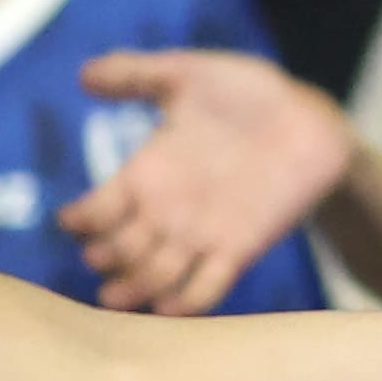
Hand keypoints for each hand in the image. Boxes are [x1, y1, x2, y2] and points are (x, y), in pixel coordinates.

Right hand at [61, 48, 352, 312]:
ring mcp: (199, 234)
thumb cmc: (247, 93)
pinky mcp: (238, 250)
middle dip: (104, 260)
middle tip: (98, 259)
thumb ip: (135, 73)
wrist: (309, 119)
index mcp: (145, 173)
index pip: (97, 211)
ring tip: (116, 297)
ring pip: (154, 276)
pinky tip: (167, 307)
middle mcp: (166, 211)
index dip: (81, 220)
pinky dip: (185, 303)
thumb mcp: (187, 74)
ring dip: (132, 290)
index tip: (73, 221)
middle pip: (119, 251)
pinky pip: (205, 289)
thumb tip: (82, 74)